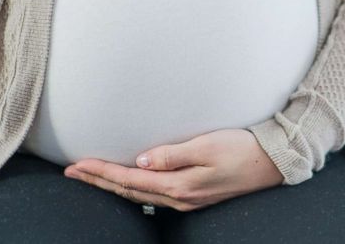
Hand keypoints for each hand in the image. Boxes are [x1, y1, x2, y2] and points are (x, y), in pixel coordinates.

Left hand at [64, 129, 282, 211]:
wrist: (273, 162)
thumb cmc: (243, 148)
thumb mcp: (207, 145)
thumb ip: (172, 154)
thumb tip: (139, 162)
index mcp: (179, 185)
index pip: (129, 179)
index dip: (101, 172)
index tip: (77, 164)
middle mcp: (179, 197)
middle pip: (128, 191)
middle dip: (98, 181)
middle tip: (71, 172)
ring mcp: (187, 199)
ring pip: (139, 195)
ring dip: (112, 185)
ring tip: (91, 177)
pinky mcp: (194, 194)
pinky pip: (153, 195)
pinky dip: (132, 188)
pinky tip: (127, 183)